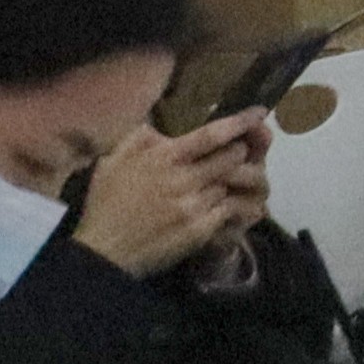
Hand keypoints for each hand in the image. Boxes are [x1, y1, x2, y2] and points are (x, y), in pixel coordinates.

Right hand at [69, 113, 270, 278]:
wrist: (104, 250)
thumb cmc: (106, 204)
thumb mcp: (112, 160)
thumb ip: (138, 138)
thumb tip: (156, 123)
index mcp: (164, 158)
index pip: (212, 134)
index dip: (240, 122)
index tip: (259, 112)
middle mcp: (183, 179)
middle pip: (232, 157)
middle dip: (240, 152)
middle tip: (239, 152)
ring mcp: (194, 205)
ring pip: (231, 184)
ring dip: (235, 181)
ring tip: (231, 180)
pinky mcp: (200, 230)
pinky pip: (228, 211)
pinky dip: (232, 205)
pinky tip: (225, 205)